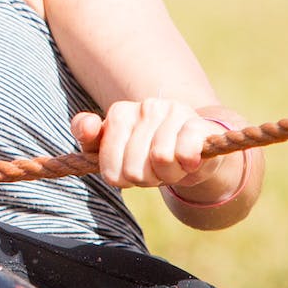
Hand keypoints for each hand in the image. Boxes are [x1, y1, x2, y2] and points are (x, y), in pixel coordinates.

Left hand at [70, 100, 229, 189]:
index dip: (123, 180)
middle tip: (155, 170)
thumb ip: (89, 137)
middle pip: (134, 169)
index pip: (110, 168)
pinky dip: (187, 166)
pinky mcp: (199, 124)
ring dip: (168, 174)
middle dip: (147, 179)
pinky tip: (188, 161)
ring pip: (161, 161)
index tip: (130, 171)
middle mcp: (146, 106)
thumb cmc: (145, 152)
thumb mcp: (112, 149)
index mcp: (119, 113)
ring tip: (172, 165)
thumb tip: (88, 124)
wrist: (190, 150)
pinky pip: (185, 153)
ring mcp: (173, 111)